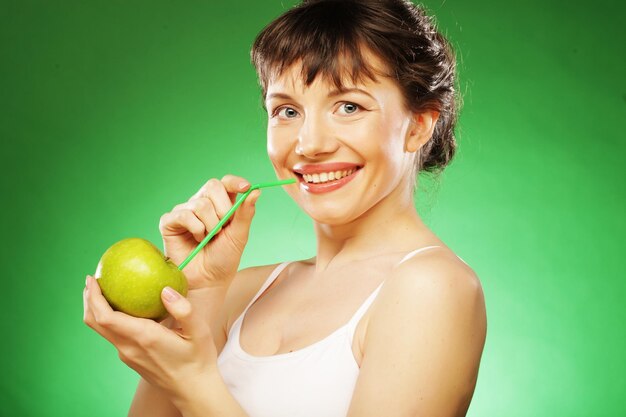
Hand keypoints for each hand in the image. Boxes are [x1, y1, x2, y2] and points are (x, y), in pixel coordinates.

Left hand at [83, 275, 215, 398]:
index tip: (92, 278)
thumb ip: (184, 310)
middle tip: (92, 279)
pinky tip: (123, 309)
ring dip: (96, 309)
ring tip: (103, 290)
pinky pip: (112, 335)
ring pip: (102, 330)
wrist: (193, 390)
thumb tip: (165, 290)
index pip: (106, 317)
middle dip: (89, 299)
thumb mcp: (199, 332)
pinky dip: (108, 318)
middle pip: (95, 322)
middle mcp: (129, 347)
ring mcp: (128, 355)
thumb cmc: (198, 360)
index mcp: (144, 337)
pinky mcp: (131, 358)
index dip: (94, 297)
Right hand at [159, 174, 260, 289]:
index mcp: (221, 203)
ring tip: (209, 238)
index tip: (246, 187)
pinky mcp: (169, 222)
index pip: (226, 182)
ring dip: (210, 225)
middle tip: (223, 228)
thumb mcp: (239, 236)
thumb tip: (256, 191)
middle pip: (212, 186)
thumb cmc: (224, 258)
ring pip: (200, 204)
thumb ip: (246, 213)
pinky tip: (197, 239)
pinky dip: (195, 228)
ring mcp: (185, 211)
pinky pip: (183, 215)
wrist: (208, 281)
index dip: (235, 182)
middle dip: (223, 209)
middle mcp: (202, 203)